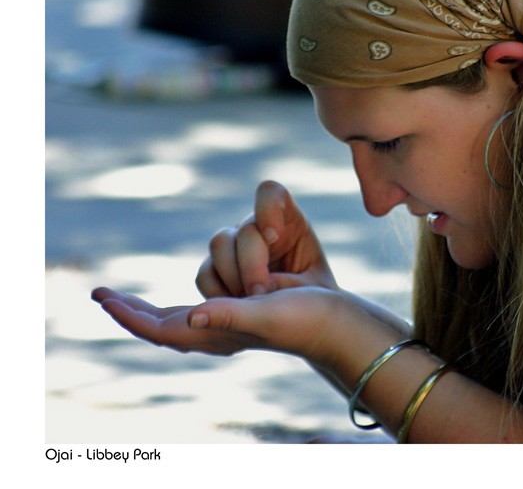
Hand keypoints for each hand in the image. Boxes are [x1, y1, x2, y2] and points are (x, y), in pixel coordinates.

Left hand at [90, 284, 340, 358]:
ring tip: (253, 281)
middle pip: (162, 320)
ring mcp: (229, 316)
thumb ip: (229, 316)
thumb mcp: (267, 315)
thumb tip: (192, 317)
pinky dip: (193, 290)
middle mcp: (217, 326)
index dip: (131, 315)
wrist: (335, 323)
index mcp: (216, 334)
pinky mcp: (243, 304)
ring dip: (211, 273)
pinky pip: (206, 298)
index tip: (104, 299)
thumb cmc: (305, 321)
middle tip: (101, 294)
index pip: (161, 328)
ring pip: (195, 289)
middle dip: (133, 308)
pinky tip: (189, 290)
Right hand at [196, 180, 335, 298]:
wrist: (302, 321)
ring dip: (233, 277)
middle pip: (244, 230)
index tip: (273, 237)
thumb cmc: (316, 301)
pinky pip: (205, 274)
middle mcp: (257, 227)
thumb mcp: (315, 291)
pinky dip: (217, 293)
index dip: (267, 208)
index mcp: (289, 221)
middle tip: (262, 293)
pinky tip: (237, 308)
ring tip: (252, 303)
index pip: (270, 194)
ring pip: (219, 245)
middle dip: (252, 263)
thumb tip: (256, 294)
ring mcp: (234, 245)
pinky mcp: (216, 269)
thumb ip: (291, 287)